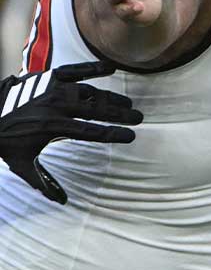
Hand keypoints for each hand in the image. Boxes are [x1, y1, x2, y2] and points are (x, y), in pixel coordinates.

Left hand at [0, 62, 140, 203]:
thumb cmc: (5, 140)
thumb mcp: (21, 164)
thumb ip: (43, 182)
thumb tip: (62, 202)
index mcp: (54, 128)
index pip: (91, 132)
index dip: (113, 134)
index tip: (131, 136)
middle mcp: (58, 107)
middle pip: (97, 111)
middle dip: (120, 114)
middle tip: (138, 117)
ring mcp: (55, 90)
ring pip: (90, 93)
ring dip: (111, 97)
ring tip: (127, 102)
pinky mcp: (50, 77)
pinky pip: (75, 70)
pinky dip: (93, 68)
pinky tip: (111, 68)